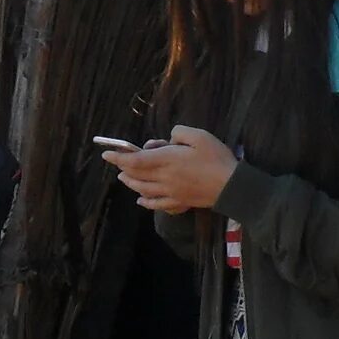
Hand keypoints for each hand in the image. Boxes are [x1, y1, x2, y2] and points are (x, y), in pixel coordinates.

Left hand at [110, 124, 235, 214]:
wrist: (232, 187)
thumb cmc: (216, 158)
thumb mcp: (199, 136)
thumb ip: (179, 133)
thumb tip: (168, 140)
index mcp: (167, 160)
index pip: (135, 160)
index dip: (119, 157)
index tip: (107, 154)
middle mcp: (164, 178)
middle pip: (136, 176)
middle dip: (123, 169)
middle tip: (117, 163)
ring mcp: (171, 193)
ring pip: (143, 190)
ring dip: (130, 183)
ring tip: (124, 178)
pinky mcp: (179, 203)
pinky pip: (157, 205)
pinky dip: (145, 202)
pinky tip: (141, 200)